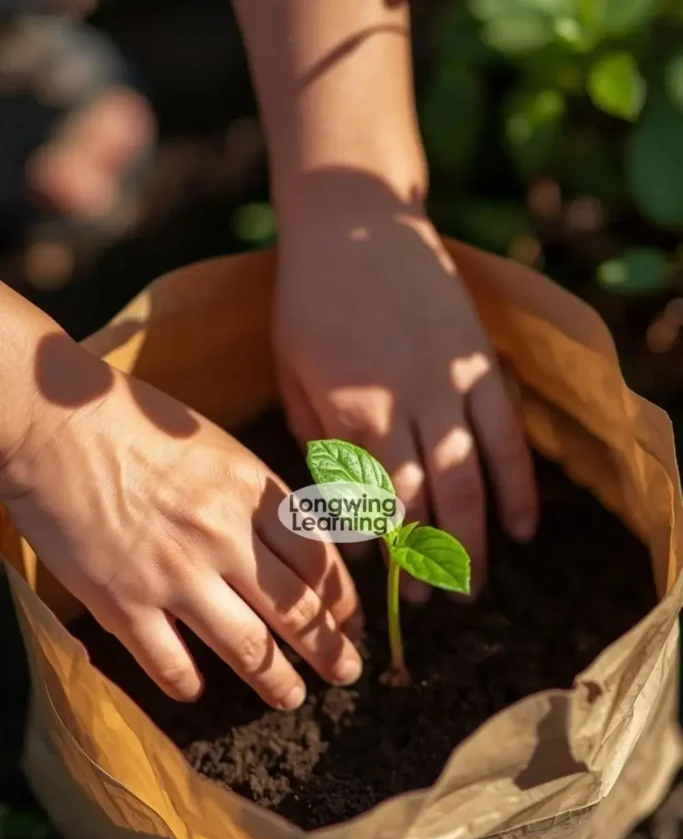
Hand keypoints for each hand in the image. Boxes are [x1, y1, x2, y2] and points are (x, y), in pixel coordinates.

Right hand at [2, 337, 361, 706]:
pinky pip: (169, 663)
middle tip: (346, 673)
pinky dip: (187, 684)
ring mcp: (174, 576)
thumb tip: (303, 547)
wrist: (54, 424)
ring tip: (292, 697)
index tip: (350, 622)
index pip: (319, 563)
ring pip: (246, 648)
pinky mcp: (122, 603)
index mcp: (253, 494)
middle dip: (329, 651)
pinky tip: (196, 690)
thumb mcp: (221, 448)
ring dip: (277, 682)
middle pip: (296, 612)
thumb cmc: (139, 425)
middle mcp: (223, 539)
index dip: (342, 602)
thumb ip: (262, 499)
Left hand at [275, 173, 538, 597]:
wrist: (354, 218)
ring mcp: (451, 380)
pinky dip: (518, 483)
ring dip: (477, 537)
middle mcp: (408, 402)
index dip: (388, 551)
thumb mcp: (292, 370)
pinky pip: (506, 432)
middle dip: (433, 559)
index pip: (378, 502)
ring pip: (474, 475)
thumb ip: (317, 437)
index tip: (390, 586)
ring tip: (475, 581)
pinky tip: (522, 524)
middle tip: (435, 600)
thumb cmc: (309, 296)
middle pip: (432, 499)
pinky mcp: (479, 361)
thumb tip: (341, 497)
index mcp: (352, 409)